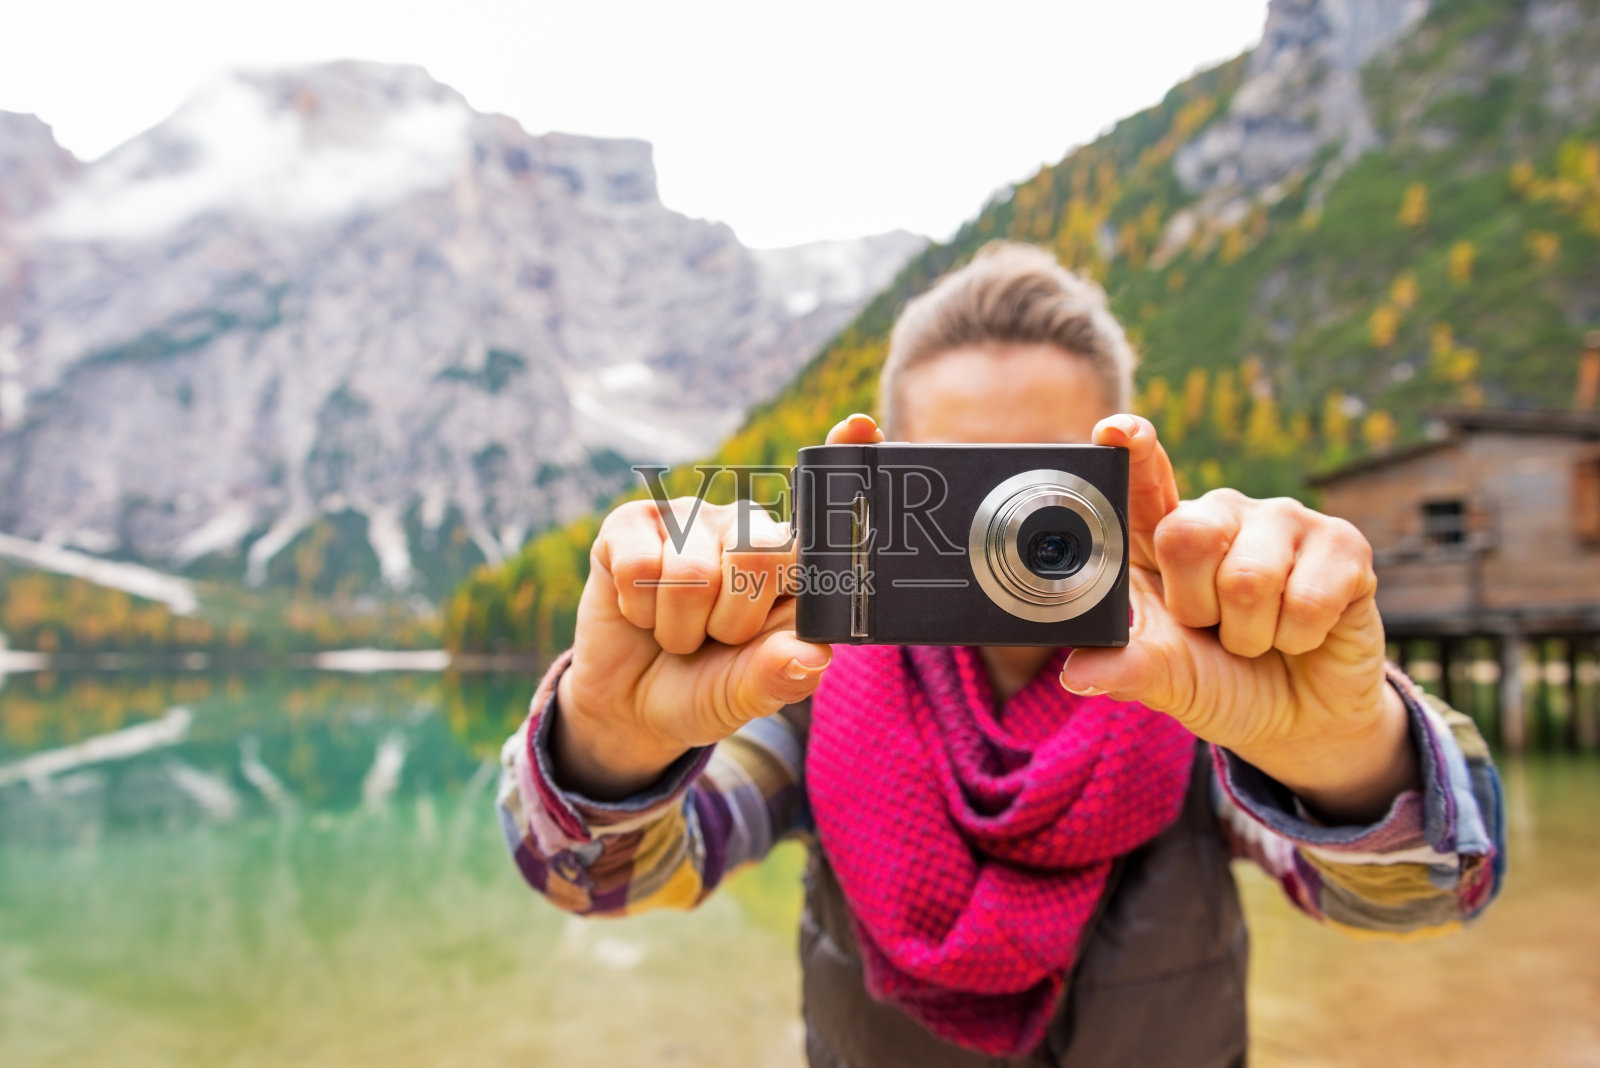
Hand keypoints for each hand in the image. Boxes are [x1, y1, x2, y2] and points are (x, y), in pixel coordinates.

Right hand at [558, 414, 886, 798]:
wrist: (632, 705)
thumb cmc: (707, 689)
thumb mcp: (747, 695)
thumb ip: (779, 678)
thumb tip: (812, 656)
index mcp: (794, 562)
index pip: (829, 505)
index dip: (847, 460)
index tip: (861, 427)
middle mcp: (748, 527)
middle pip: (757, 554)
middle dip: (732, 623)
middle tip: (719, 639)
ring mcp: (690, 517)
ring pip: (692, 575)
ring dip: (680, 628)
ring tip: (680, 632)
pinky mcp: (632, 521)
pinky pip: (640, 569)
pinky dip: (640, 612)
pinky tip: (642, 612)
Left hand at [1057, 414, 1417, 823]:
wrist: (1298, 719)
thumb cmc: (1220, 682)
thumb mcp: (1167, 680)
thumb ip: (1127, 667)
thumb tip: (1076, 674)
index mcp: (1162, 536)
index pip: (1142, 481)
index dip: (1133, 452)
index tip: (1115, 431)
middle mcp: (1219, 514)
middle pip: (1186, 534)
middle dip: (1196, 608)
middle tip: (1212, 629)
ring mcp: (1282, 521)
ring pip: (1248, 578)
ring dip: (1250, 635)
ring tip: (1258, 637)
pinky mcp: (1343, 543)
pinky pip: (1308, 599)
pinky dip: (1299, 638)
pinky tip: (1302, 635)